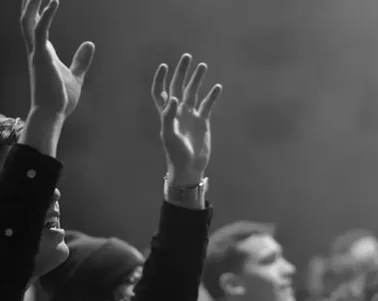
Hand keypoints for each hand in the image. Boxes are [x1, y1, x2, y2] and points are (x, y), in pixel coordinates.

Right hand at [21, 0, 94, 118]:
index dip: (38, 10)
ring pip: (28, 21)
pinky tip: (55, 1)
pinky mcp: (41, 57)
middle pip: (27, 20)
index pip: (36, 26)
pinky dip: (47, 15)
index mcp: (42, 53)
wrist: (53, 114)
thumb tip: (90, 43)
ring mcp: (36, 53)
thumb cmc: (61, 100)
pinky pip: (41, 30)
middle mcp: (35, 51)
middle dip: (29, 3)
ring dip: (32, 4)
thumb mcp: (76, 76)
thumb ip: (81, 59)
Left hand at [151, 54, 222, 185]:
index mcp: (166, 113)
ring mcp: (190, 115)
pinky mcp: (202, 122)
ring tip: (203, 66)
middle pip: (178, 86)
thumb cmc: (175, 153)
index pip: (160, 92)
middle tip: (187, 57)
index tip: (164, 66)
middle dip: (182, 72)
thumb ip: (168, 116)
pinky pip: (207, 105)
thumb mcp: (169, 135)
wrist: (189, 167)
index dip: (160, 79)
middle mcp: (178, 111)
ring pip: (194, 92)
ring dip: (197, 79)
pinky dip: (212, 96)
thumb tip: (174, 97)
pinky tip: (217, 87)